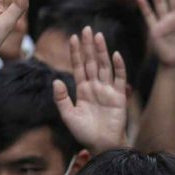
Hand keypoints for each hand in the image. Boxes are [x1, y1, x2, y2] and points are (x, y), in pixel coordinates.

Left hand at [54, 27, 130, 153]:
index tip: (72, 37)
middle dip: (88, 46)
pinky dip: (118, 66)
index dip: (75, 52)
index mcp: (82, 90)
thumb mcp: (68, 116)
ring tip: (98, 36)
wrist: (101, 145)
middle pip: (91, 62)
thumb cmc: (84, 133)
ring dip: (102, 51)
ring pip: (104, 66)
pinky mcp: (119, 96)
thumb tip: (55, 80)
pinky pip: (119, 78)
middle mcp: (95, 86)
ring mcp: (107, 90)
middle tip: (86, 29)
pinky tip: (115, 55)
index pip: (78, 66)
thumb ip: (61, 99)